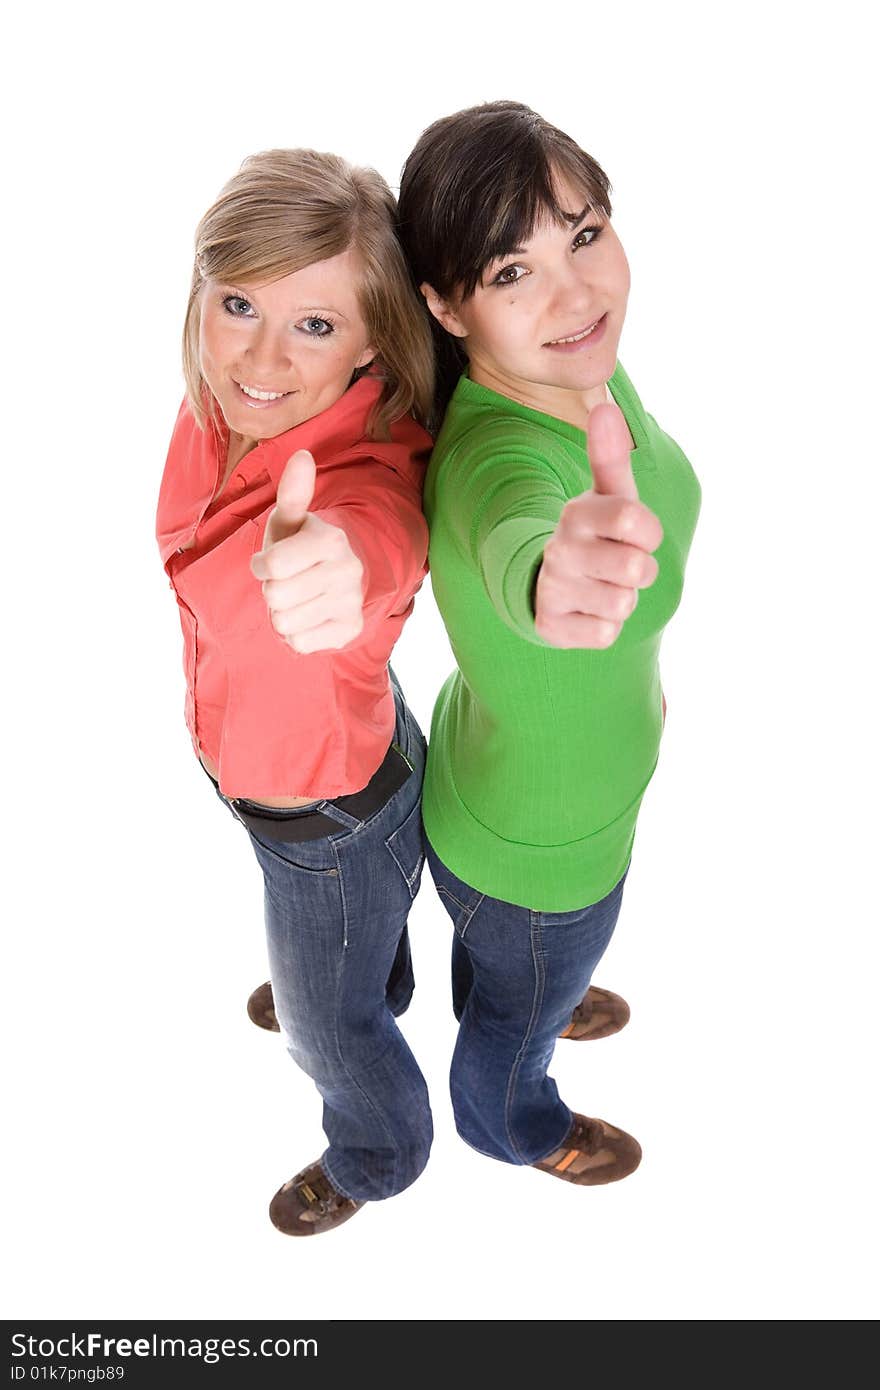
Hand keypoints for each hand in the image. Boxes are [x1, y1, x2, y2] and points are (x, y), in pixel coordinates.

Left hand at [250, 450, 364, 653]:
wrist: (338, 578)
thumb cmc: (301, 546)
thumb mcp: (291, 520)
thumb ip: (293, 493)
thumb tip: (302, 456)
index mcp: (331, 540)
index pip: (272, 566)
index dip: (262, 566)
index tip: (270, 562)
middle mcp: (347, 572)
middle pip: (276, 597)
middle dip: (271, 591)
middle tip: (287, 582)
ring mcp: (351, 604)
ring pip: (284, 624)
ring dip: (281, 614)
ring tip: (297, 598)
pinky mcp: (349, 632)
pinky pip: (299, 643)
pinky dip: (295, 634)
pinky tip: (308, 616)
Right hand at [533, 401, 662, 648]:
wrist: (549, 582)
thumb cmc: (596, 534)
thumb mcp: (609, 496)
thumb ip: (611, 456)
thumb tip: (604, 408)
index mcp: (578, 513)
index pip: (636, 522)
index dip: (649, 533)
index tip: (637, 534)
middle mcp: (560, 549)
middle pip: (636, 569)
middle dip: (640, 571)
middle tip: (620, 564)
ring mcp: (553, 588)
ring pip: (622, 604)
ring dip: (623, 600)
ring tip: (603, 586)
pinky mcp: (550, 626)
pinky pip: (605, 634)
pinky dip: (605, 626)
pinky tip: (588, 610)